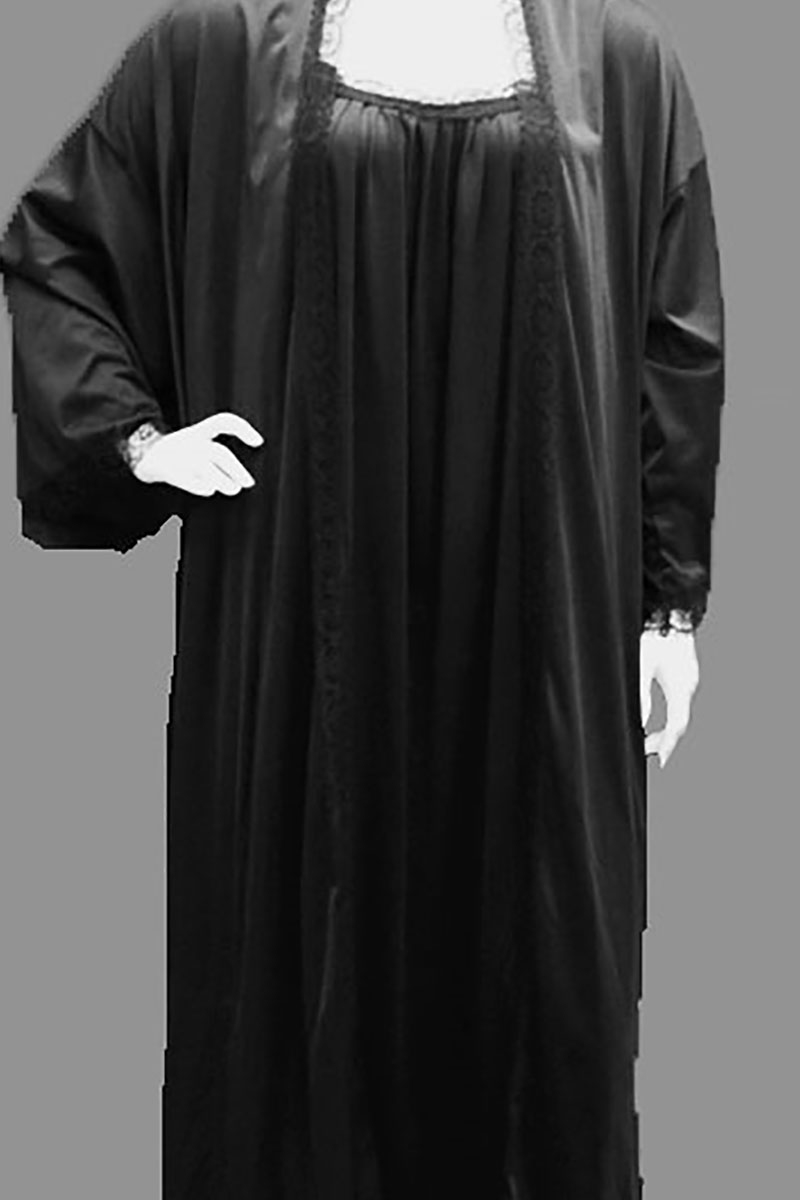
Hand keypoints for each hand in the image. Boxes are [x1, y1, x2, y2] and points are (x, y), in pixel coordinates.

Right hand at [131, 412, 264, 495]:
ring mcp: (181, 457)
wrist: (145, 454)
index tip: (259, 442)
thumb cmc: (179, 453)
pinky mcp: (170, 472)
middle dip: (237, 469)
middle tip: (249, 482)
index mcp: (199, 432)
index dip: (242, 429)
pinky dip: (199, 486)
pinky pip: (188, 480)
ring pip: (207, 468)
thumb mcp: (197, 442)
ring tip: (234, 489)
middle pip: (219, 452)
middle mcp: (192, 442)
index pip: (223, 422)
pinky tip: (210, 491)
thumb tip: (239, 478)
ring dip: (223, 480)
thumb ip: (217, 457)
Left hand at [640, 629, 699, 767]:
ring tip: (646, 741)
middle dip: (663, 740)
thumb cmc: (653, 636)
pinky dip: (669, 717)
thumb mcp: (641, 666)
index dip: (667, 745)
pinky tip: (654, 721)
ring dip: (665, 729)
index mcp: (680, 688)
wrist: (669, 611)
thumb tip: (639, 724)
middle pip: (680, 723)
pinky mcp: (685, 675)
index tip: (659, 760)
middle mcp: (689, 686)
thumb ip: (640, 696)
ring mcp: (690, 680)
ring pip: (680, 714)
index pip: (677, 726)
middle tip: (645, 752)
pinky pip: (679, 704)